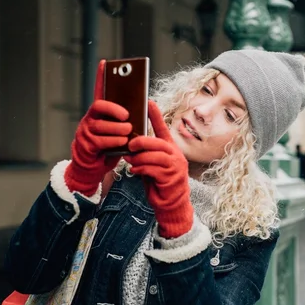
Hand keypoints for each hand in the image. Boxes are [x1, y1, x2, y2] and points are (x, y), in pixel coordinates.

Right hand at [64, 60, 132, 195]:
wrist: (93, 167)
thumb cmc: (110, 147)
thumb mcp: (119, 131)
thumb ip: (125, 121)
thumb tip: (140, 111)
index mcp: (99, 113)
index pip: (100, 91)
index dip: (101, 76)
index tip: (105, 63)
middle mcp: (90, 119)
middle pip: (100, 108)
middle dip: (115, 110)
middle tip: (127, 117)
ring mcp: (86, 131)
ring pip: (101, 126)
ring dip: (117, 129)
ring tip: (128, 133)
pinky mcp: (86, 145)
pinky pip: (100, 141)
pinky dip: (114, 142)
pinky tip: (123, 143)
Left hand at [125, 100, 193, 238]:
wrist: (171, 203)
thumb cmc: (159, 181)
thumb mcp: (153, 163)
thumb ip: (147, 153)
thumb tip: (131, 143)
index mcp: (171, 148)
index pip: (163, 129)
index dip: (156, 116)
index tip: (149, 101)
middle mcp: (176, 155)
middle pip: (158, 143)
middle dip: (142, 142)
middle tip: (129, 144)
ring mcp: (175, 167)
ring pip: (154, 156)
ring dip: (139, 158)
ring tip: (129, 160)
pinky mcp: (171, 179)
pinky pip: (153, 170)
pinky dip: (141, 169)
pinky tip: (134, 170)